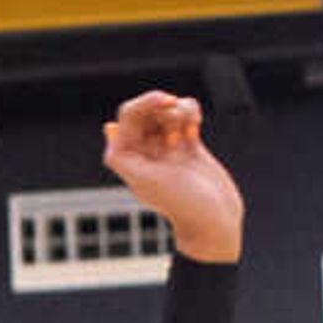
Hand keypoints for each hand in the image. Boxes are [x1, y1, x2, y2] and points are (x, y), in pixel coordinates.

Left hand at [102, 91, 242, 262]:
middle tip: (178, 115)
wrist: (214, 219)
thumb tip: (109, 126)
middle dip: (164, 106)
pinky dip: (192, 113)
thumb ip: (125, 157)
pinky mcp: (187, 144)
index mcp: (129, 158)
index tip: (167, 102)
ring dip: (180, 111)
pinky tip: (196, 127)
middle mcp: (145, 152)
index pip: (128, 117)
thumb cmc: (181, 204)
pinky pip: (185, 115)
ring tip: (189, 131)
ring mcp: (166, 147)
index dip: (145, 103)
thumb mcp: (148, 181)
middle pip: (147, 109)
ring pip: (167, 110)